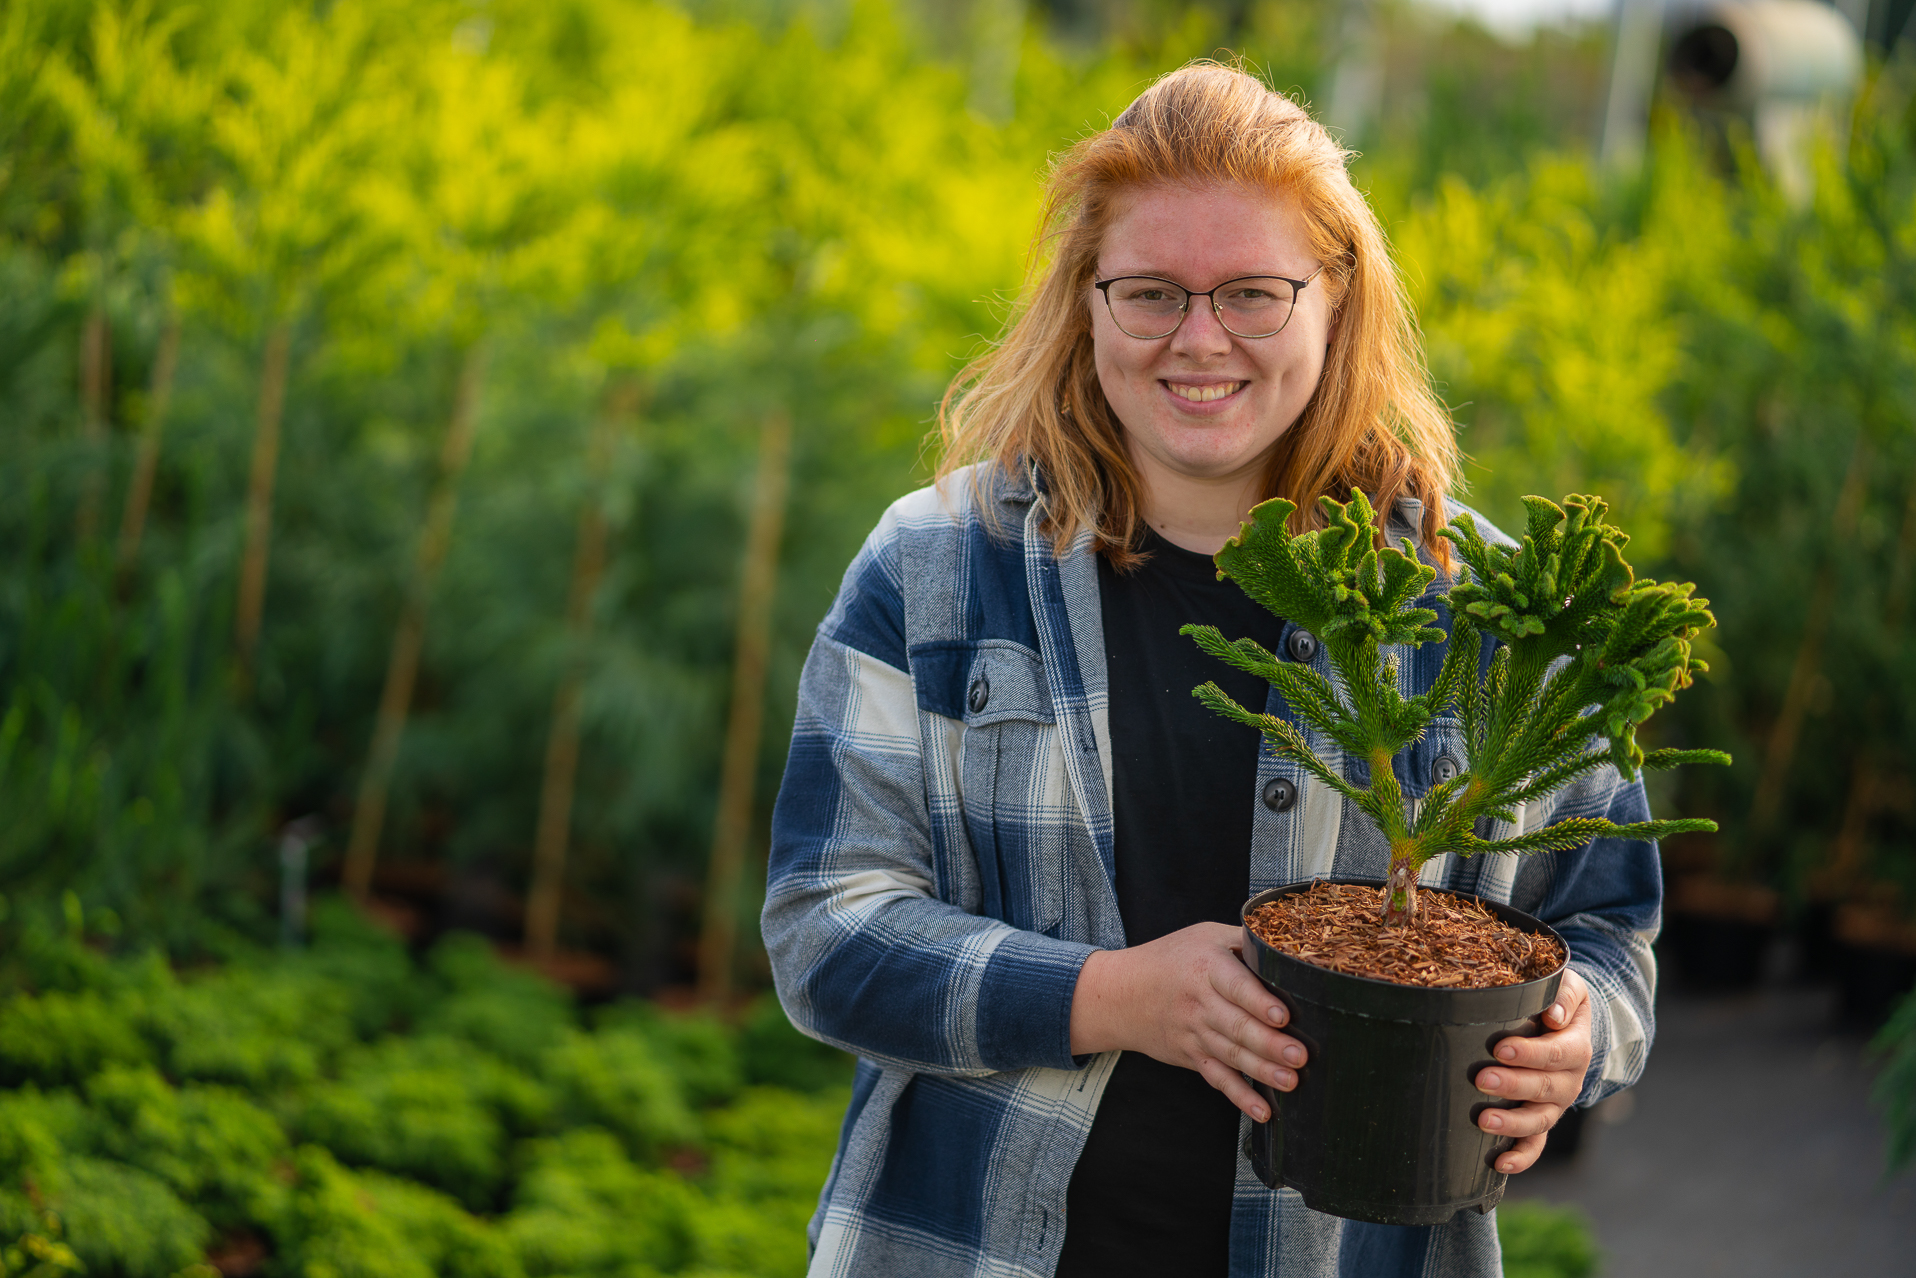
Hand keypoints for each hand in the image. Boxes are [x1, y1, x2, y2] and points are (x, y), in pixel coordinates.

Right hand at [1069, 922, 1304, 1121]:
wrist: (1120, 994)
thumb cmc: (1170, 959)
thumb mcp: (1204, 935)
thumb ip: (1242, 939)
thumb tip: (1288, 946)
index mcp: (1206, 967)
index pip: (1235, 986)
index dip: (1258, 1002)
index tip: (1281, 1016)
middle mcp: (1199, 1003)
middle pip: (1236, 1026)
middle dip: (1269, 1043)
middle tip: (1299, 1055)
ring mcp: (1194, 1033)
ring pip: (1231, 1055)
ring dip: (1262, 1071)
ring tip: (1291, 1081)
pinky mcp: (1192, 1056)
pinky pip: (1218, 1078)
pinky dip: (1239, 1097)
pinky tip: (1262, 1111)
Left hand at [1475, 966, 1594, 1173]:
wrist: (1566, 1025)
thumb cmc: (1557, 1002)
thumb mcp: (1569, 986)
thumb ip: (1563, 993)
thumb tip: (1555, 1015)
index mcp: (1576, 1047)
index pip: (1557, 1053)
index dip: (1530, 1053)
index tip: (1500, 1048)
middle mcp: (1569, 1080)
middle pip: (1546, 1088)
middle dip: (1513, 1085)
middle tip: (1482, 1079)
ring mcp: (1555, 1104)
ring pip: (1540, 1120)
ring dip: (1512, 1123)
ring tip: (1484, 1121)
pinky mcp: (1541, 1120)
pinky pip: (1535, 1144)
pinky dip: (1520, 1157)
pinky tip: (1499, 1164)